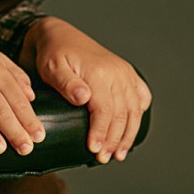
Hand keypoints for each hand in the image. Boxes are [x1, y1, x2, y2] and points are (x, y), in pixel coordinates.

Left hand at [22, 18, 150, 163]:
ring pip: (134, 110)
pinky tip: (132, 128)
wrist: (60, 35)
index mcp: (100, 73)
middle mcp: (118, 73)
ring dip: (128, 134)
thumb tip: (84, 98)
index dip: (102, 133)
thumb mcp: (52, 67)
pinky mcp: (127, 74)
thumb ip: (66, 83)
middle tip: (104, 158)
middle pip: (122, 114)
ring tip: (119, 154)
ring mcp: (125, 74)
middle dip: (114, 140)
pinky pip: (141, 96)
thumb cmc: (53, 53)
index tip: (94, 150)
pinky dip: (139, 114)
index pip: (105, 111)